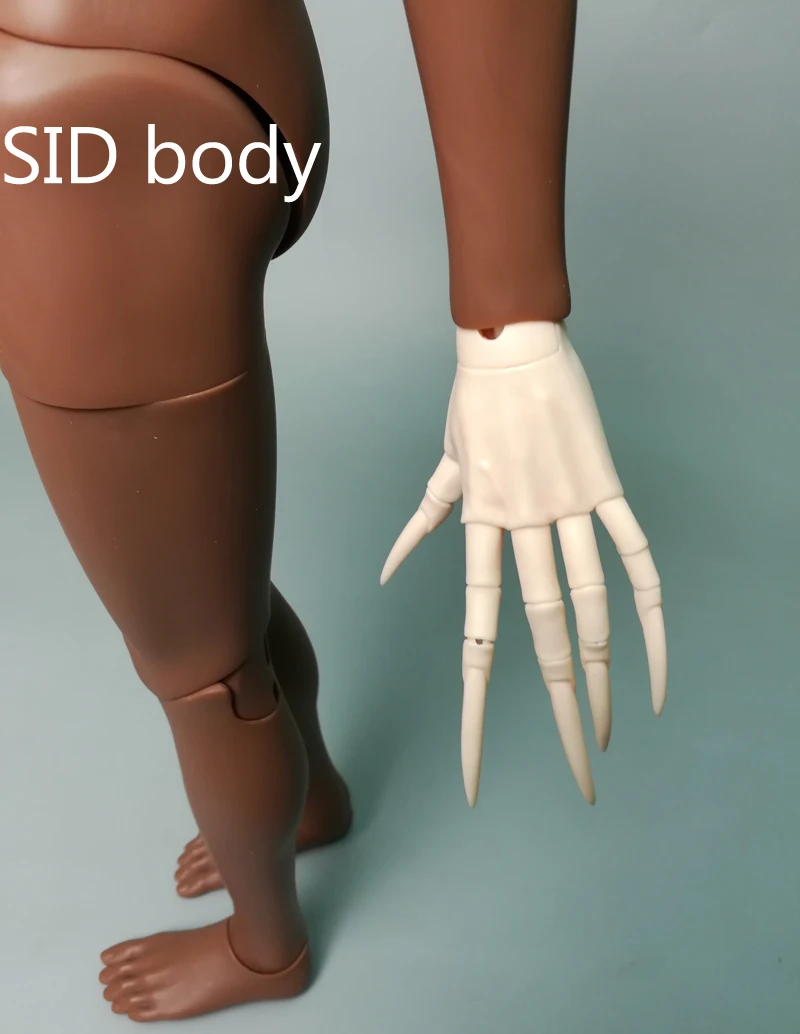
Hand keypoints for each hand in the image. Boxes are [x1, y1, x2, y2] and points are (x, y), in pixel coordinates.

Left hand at [381, 321, 665, 805]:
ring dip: (603, 675)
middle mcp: (524, 528)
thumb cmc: (474, 404)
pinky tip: (657, 665)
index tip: (479, 767)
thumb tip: (392, 572)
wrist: (512, 340)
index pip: (476, 635)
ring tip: (607, 733)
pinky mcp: (608, 488)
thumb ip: (423, 524)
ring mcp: (570, 509)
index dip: (476, 706)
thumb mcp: (444, 467)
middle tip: (579, 776)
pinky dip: (652, 611)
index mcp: (479, 529)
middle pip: (544, 637)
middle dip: (558, 714)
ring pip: (593, 606)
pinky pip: (637, 555)